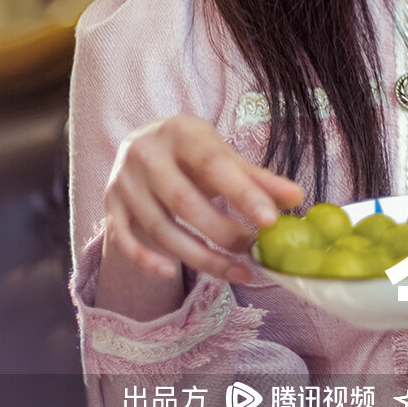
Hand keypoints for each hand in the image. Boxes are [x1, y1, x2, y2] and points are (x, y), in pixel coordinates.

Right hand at [101, 113, 303, 283]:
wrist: (140, 145)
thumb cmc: (191, 152)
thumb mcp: (221, 153)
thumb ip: (256, 177)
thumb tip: (296, 198)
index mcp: (180, 132)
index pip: (215, 166)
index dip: (244, 194)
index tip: (271, 221)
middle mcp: (145, 155)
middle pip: (185, 202)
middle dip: (223, 232)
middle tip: (255, 250)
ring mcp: (124, 183)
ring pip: (160, 229)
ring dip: (200, 256)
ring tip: (239, 271)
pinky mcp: (110, 207)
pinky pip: (125, 241)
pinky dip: (146, 261)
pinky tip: (172, 273)